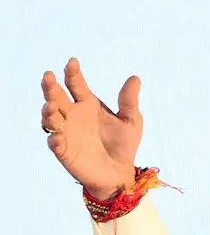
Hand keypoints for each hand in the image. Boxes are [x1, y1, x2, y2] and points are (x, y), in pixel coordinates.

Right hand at [40, 59, 142, 199]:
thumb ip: (129, 101)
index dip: (73, 73)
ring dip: (48, 111)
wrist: (121, 172)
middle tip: (49, 76)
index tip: (72, 62)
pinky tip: (57, 137)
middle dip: (50, 87)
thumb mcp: (131, 121)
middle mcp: (73, 115)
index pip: (76, 85)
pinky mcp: (64, 151)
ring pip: (50, 118)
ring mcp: (66, 132)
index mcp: (87, 104)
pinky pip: (55, 143)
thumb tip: (135, 78)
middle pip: (56, 97)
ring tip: (51, 106)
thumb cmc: (124, 145)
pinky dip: (54, 139)